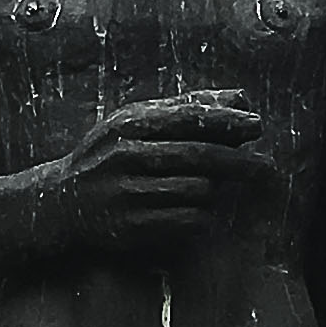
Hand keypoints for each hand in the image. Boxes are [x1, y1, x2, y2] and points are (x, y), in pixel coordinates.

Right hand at [52, 95, 273, 254]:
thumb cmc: (108, 156)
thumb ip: (186, 107)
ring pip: (197, 191)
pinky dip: (202, 216)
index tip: (256, 125)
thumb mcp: (135, 122)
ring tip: (214, 189)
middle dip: (239, 161)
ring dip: (215, 191)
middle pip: (199, 156)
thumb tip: (240, 98)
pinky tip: (198, 211)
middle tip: (266, 167)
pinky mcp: (131, 228)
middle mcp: (124, 157)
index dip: (227, 121)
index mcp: (128, 125)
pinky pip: (187, 221)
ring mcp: (126, 195)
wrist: (59, 203)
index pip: (188, 117)